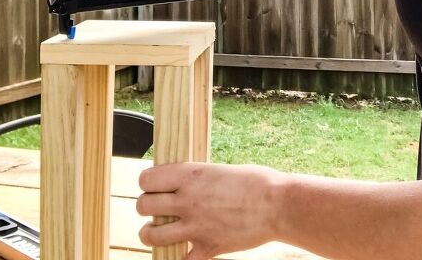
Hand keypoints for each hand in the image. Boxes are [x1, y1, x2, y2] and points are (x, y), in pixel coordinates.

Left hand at [136, 161, 285, 258]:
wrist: (278, 204)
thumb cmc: (257, 181)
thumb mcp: (222, 170)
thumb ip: (199, 179)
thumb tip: (184, 183)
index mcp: (192, 175)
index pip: (147, 179)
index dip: (147, 182)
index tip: (153, 184)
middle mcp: (188, 200)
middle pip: (143, 206)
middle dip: (146, 206)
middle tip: (155, 207)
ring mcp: (195, 226)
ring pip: (150, 235)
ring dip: (151, 233)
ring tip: (157, 231)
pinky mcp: (207, 248)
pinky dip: (178, 258)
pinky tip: (182, 252)